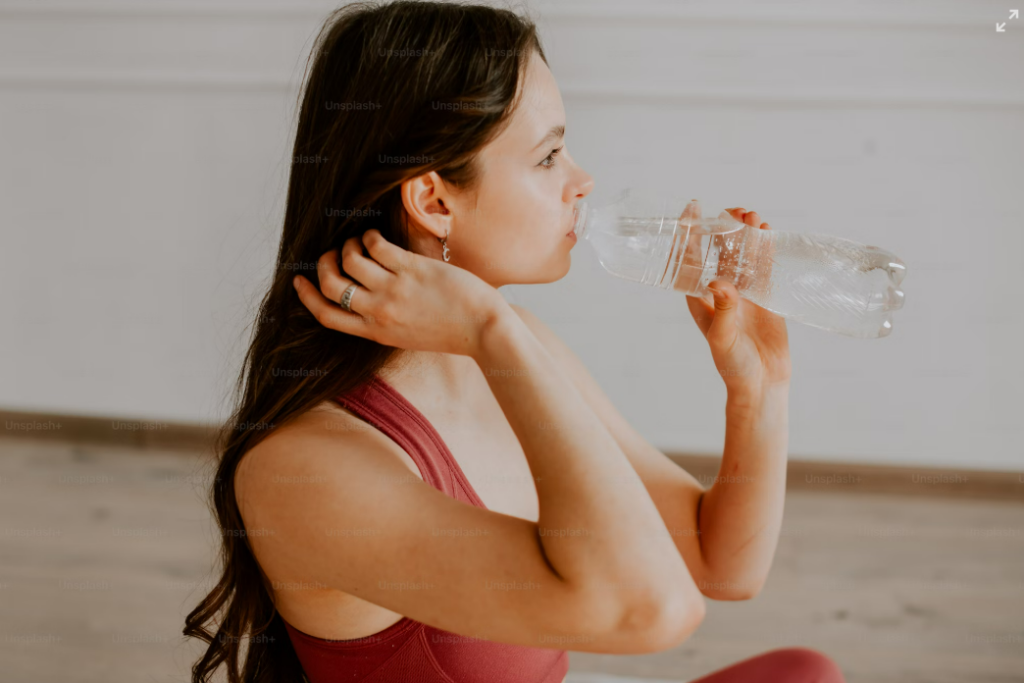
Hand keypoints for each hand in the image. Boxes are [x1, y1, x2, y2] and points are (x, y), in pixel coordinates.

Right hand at [293, 229, 506, 357]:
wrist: (484, 331)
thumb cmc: (452, 332)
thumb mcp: (408, 336)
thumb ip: (384, 321)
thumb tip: (367, 295)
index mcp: (376, 332)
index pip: (328, 316)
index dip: (308, 297)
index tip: (300, 281)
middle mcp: (379, 313)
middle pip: (331, 286)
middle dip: (322, 265)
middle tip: (330, 254)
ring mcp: (394, 290)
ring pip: (349, 261)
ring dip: (348, 246)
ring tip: (358, 242)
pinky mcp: (411, 270)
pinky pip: (375, 246)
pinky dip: (368, 237)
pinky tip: (376, 236)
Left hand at [683, 205, 791, 393]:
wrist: (762, 382)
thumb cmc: (733, 364)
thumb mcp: (723, 337)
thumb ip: (723, 310)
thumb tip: (720, 283)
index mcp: (699, 296)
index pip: (690, 257)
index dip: (690, 231)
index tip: (693, 206)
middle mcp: (719, 289)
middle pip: (718, 248)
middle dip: (724, 226)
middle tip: (736, 213)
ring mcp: (743, 290)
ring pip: (742, 253)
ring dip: (746, 233)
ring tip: (753, 217)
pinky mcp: (764, 295)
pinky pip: (764, 264)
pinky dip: (765, 247)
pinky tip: (767, 231)